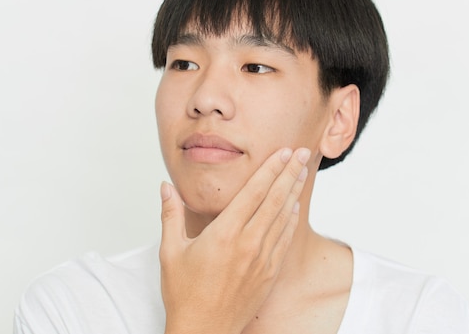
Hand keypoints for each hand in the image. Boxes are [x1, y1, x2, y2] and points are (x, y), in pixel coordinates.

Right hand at [159, 147, 310, 333]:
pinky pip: (285, 240)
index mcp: (224, 234)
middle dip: (289, 173)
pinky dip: (291, 221)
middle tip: (301, 152)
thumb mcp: (170, 251)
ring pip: (283, 218)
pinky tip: (294, 209)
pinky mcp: (269, 274)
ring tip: (302, 172)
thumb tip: (166, 187)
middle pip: (274, 199)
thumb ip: (170, 215)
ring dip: (294, 192)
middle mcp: (248, 243)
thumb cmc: (184, 295)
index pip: (253, 192)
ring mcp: (262, 259)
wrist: (203, 332)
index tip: (282, 152)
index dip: (270, 169)